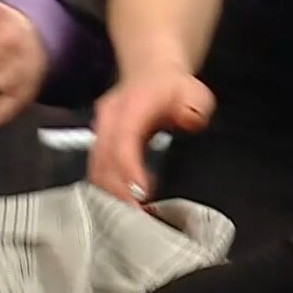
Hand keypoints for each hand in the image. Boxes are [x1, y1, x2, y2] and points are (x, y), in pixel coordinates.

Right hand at [87, 68, 214, 206]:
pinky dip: (108, 192)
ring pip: (97, 169)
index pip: (123, 140)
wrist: (151, 72)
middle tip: (138, 219)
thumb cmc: (175, 88)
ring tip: (133, 221)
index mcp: (132, 105)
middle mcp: (109, 119)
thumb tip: (188, 120)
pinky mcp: (98, 145)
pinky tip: (126, 209)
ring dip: (111, 196)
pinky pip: (97, 171)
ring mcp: (100, 132)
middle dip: (118, 193)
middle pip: (104, 161)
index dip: (129, 169)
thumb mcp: (194, 93)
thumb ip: (195, 107)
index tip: (142, 195)